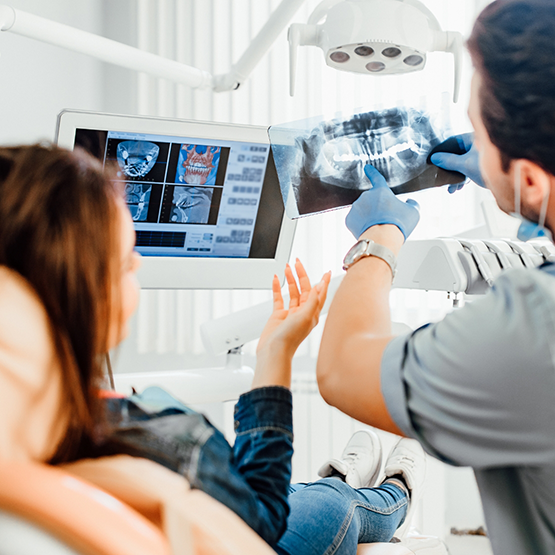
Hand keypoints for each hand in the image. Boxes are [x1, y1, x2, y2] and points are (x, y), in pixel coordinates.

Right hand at [253, 260, 330, 388]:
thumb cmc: (290, 339)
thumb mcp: (305, 317)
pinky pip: (279, 298)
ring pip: (292, 292)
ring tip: (287, 268)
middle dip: (302, 275)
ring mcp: (290, 314)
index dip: (323, 282)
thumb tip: (319, 286)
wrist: (274, 352)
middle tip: (297, 263)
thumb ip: (312, 300)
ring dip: (290, 279)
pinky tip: (276, 280)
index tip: (326, 271)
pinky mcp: (278, 316)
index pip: (320, 293)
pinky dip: (277, 288)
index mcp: (312, 313)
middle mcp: (303, 312)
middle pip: (305, 289)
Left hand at [346, 164, 419, 239]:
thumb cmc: (398, 225)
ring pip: (362, 210)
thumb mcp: (413, 212)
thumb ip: (412, 204)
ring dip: (368, 216)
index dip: (372, 172)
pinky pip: (355, 220)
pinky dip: (360, 225)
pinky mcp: (349, 219)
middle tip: (385, 220)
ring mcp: (355, 207)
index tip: (367, 168)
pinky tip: (369, 230)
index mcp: (381, 191)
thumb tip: (410, 202)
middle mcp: (366, 196)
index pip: (376, 178)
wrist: (382, 239)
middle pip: (371, 200)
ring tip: (378, 227)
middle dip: (377, 208)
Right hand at [430, 132, 485, 191]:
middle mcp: (478, 144)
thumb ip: (449, 161)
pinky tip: (459, 187)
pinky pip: (469, 169)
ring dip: (455, 176)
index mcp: (474, 138)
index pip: (452, 141)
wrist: (513, 181)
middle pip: (456, 153)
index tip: (432, 160)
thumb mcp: (465, 165)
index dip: (441, 151)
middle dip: (448, 167)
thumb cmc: (491, 167)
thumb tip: (435, 158)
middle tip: (440, 176)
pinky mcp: (484, 165)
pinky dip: (463, 177)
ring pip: (462, 163)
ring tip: (450, 188)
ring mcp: (481, 155)